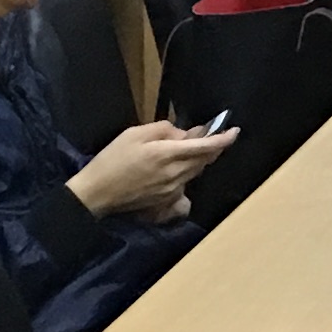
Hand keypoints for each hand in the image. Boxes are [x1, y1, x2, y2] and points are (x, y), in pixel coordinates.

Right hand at [70, 117, 234, 221]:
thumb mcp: (134, 134)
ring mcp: (172, 190)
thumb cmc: (112, 159)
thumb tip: (183, 134)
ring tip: (184, 150)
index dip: (223, 139)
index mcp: (167, 155)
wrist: (97, 193)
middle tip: (204, 135)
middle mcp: (175, 174)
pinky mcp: (166, 201)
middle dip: (210, 146)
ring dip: (198, 159)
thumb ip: (162, 130)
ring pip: (196, 171)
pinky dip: (186, 174)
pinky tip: (175, 170)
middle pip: (204, 159)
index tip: (234, 131)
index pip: (205, 146)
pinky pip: (185, 185)